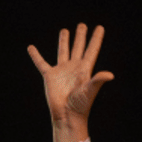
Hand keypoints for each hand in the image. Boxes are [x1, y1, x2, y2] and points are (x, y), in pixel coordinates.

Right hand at [27, 23, 113, 141]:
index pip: (92, 49)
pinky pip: (41, 63)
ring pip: (63, 51)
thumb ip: (98, 80)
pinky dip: (36, 56)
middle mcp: (74, 67)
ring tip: (65, 30)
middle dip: (81, 36)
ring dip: (64, 41)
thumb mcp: (89, 91)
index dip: (96, 38)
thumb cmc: (80, 105)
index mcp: (85, 69)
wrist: (66, 116)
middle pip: (78, 47)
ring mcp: (62, 71)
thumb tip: (110, 75)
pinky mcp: (50, 77)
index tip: (100, 27)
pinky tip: (31, 48)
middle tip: (82, 25)